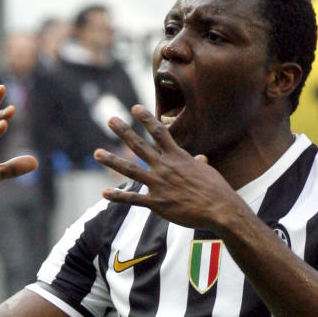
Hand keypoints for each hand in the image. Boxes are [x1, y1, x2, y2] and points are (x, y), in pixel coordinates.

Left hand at [94, 107, 236, 228]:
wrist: (220, 209)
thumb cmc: (217, 189)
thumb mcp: (207, 171)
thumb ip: (199, 163)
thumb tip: (201, 158)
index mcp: (178, 157)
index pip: (160, 132)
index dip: (146, 119)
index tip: (135, 108)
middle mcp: (165, 167)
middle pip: (140, 146)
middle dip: (124, 132)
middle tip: (110, 119)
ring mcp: (159, 184)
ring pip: (131, 170)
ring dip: (112, 161)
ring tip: (97, 153)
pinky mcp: (157, 203)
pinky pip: (133, 199)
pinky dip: (118, 196)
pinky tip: (105, 193)